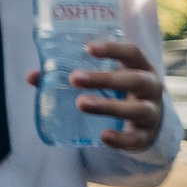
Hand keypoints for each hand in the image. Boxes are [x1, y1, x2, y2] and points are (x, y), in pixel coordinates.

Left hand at [26, 40, 166, 152]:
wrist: (147, 121)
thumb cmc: (120, 92)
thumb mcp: (105, 80)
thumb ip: (73, 76)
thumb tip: (33, 77)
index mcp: (141, 67)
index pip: (132, 52)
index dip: (113, 49)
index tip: (89, 48)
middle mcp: (151, 87)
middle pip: (135, 80)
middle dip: (105, 79)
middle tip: (74, 78)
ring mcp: (152, 111)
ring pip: (137, 109)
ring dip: (109, 106)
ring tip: (81, 103)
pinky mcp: (147, 135)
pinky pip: (136, 138)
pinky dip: (121, 138)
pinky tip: (103, 135)